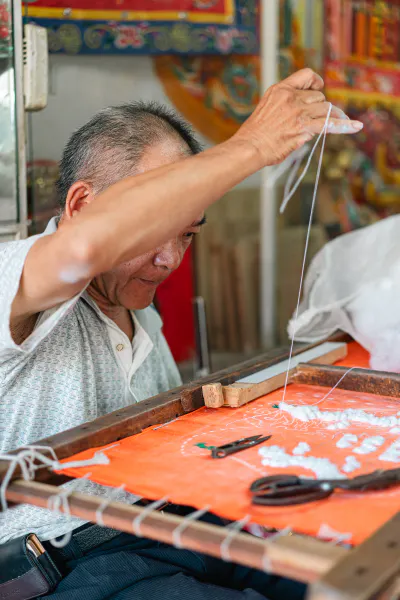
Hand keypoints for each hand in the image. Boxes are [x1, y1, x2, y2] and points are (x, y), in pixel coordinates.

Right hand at [233, 68, 362, 166]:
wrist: (249, 147)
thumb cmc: (255, 134)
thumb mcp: (267, 108)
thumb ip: (285, 105)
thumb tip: (304, 112)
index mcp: (280, 89)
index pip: (306, 75)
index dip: (316, 82)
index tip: (318, 89)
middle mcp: (291, 97)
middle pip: (319, 96)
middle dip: (321, 107)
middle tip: (318, 119)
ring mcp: (298, 112)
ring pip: (325, 108)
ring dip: (330, 117)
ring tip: (336, 123)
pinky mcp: (303, 127)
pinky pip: (329, 124)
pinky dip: (344, 126)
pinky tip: (356, 127)